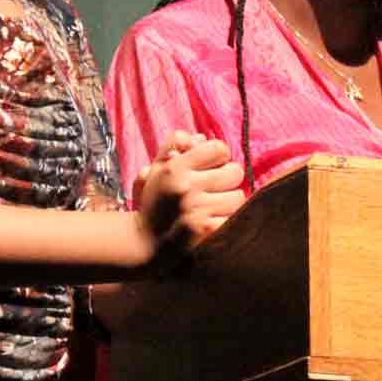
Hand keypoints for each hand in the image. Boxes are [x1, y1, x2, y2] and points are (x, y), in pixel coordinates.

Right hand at [132, 133, 245, 269]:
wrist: (143, 243)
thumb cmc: (154, 203)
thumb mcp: (156, 170)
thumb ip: (175, 147)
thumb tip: (201, 137)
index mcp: (175, 167)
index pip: (219, 148)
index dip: (220, 157)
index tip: (214, 166)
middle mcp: (186, 186)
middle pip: (235, 172)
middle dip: (228, 180)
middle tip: (217, 188)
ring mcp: (197, 210)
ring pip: (238, 198)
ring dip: (230, 203)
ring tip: (216, 208)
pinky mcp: (206, 231)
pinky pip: (234, 219)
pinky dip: (227, 222)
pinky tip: (214, 223)